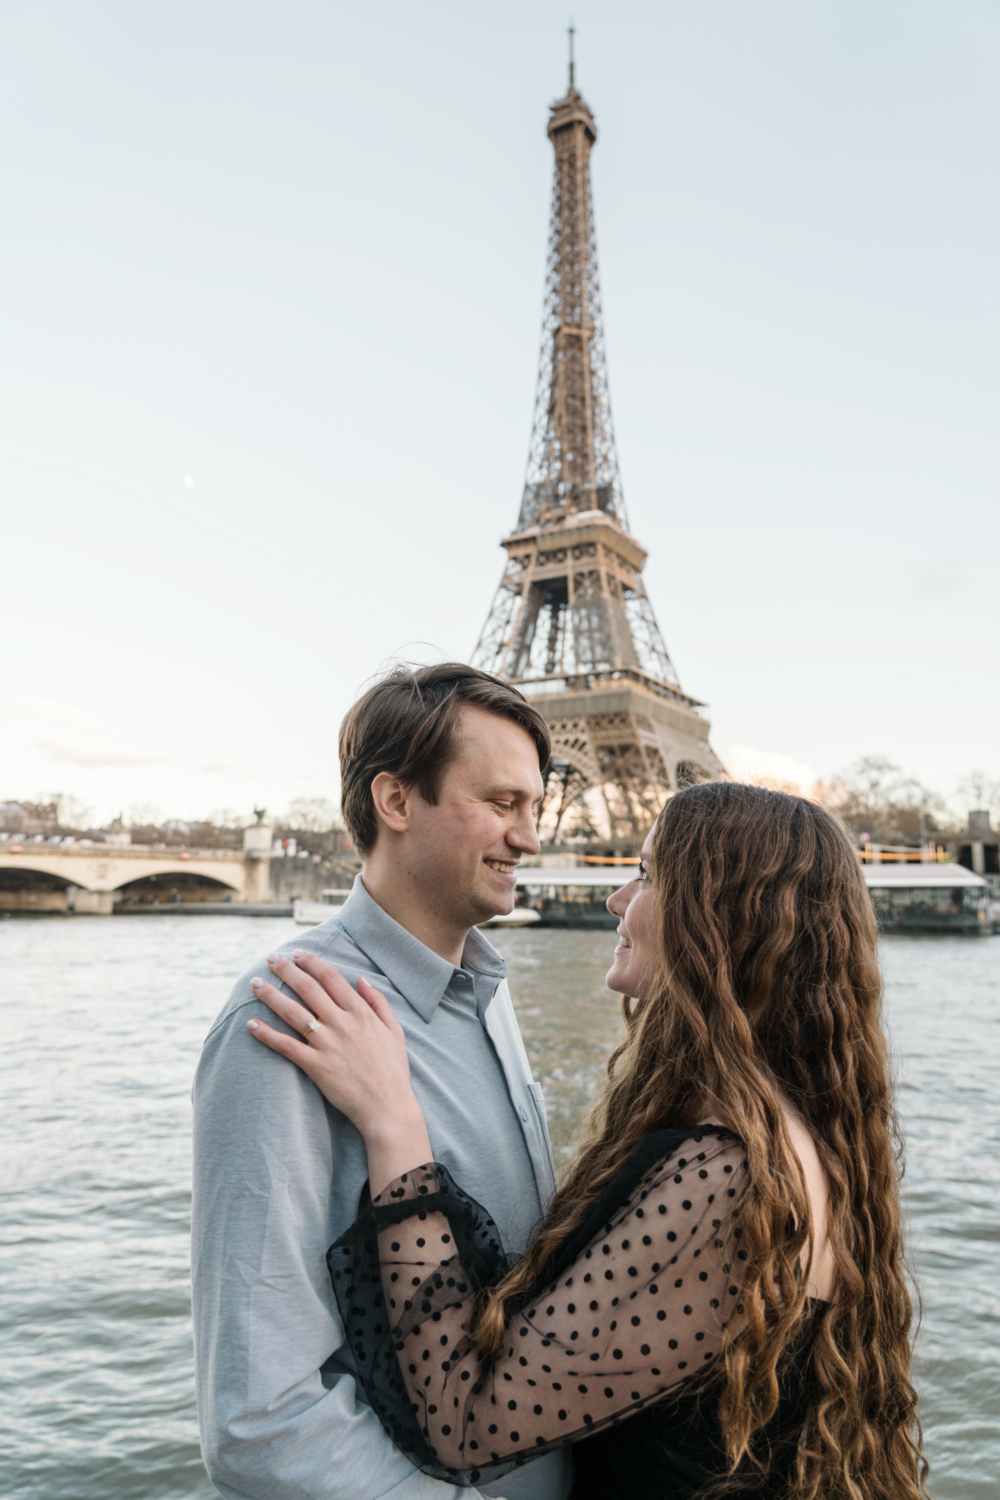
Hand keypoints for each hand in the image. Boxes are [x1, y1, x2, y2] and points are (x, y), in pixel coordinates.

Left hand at [247, 951, 421, 1144]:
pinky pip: (287, 1046)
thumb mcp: (395, 1031)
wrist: (388, 1107)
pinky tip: (252, 1024)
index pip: (332, 978)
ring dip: (271, 996)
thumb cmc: (393, 1070)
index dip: (313, 962)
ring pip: (293, 1013)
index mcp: (361, 1013)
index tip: (298, 953)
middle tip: (270, 958)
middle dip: (287, 970)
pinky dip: (268, 1035)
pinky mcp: (316, 1066)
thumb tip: (361, 980)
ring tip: (255, 983)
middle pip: (308, 989)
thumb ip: (378, 1003)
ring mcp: (328, 1045)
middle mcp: (342, 1024)